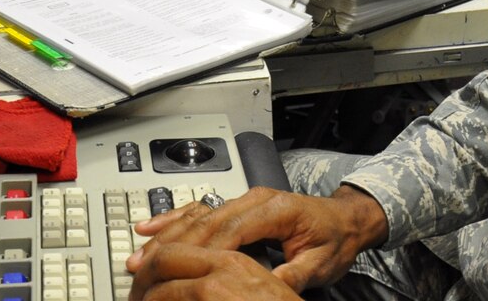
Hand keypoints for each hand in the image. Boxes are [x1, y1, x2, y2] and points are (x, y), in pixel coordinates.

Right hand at [129, 186, 387, 296]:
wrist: (348, 219)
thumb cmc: (335, 240)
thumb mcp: (319, 264)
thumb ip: (290, 275)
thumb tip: (263, 289)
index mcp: (275, 210)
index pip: (228, 232)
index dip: (198, 254)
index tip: (173, 274)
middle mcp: (256, 199)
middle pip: (205, 222)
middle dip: (172, 246)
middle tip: (142, 268)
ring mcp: (246, 199)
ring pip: (199, 214)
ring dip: (168, 234)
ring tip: (139, 253)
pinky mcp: (241, 204)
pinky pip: (203, 209)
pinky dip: (176, 218)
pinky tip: (152, 227)